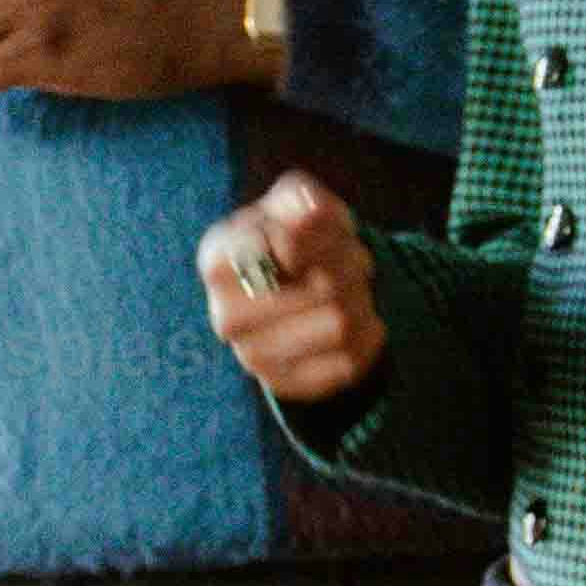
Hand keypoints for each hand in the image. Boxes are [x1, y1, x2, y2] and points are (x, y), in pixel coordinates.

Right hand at [198, 172, 388, 406]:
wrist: (300, 292)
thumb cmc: (299, 240)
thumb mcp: (301, 206)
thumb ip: (302, 199)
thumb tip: (308, 211)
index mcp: (219, 260)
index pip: (289, 245)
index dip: (321, 235)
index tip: (318, 229)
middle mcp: (225, 315)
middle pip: (325, 289)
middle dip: (349, 268)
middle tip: (350, 262)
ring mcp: (252, 356)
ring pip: (340, 325)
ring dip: (361, 299)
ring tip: (352, 289)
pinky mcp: (285, 386)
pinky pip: (348, 363)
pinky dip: (365, 336)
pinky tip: (355, 322)